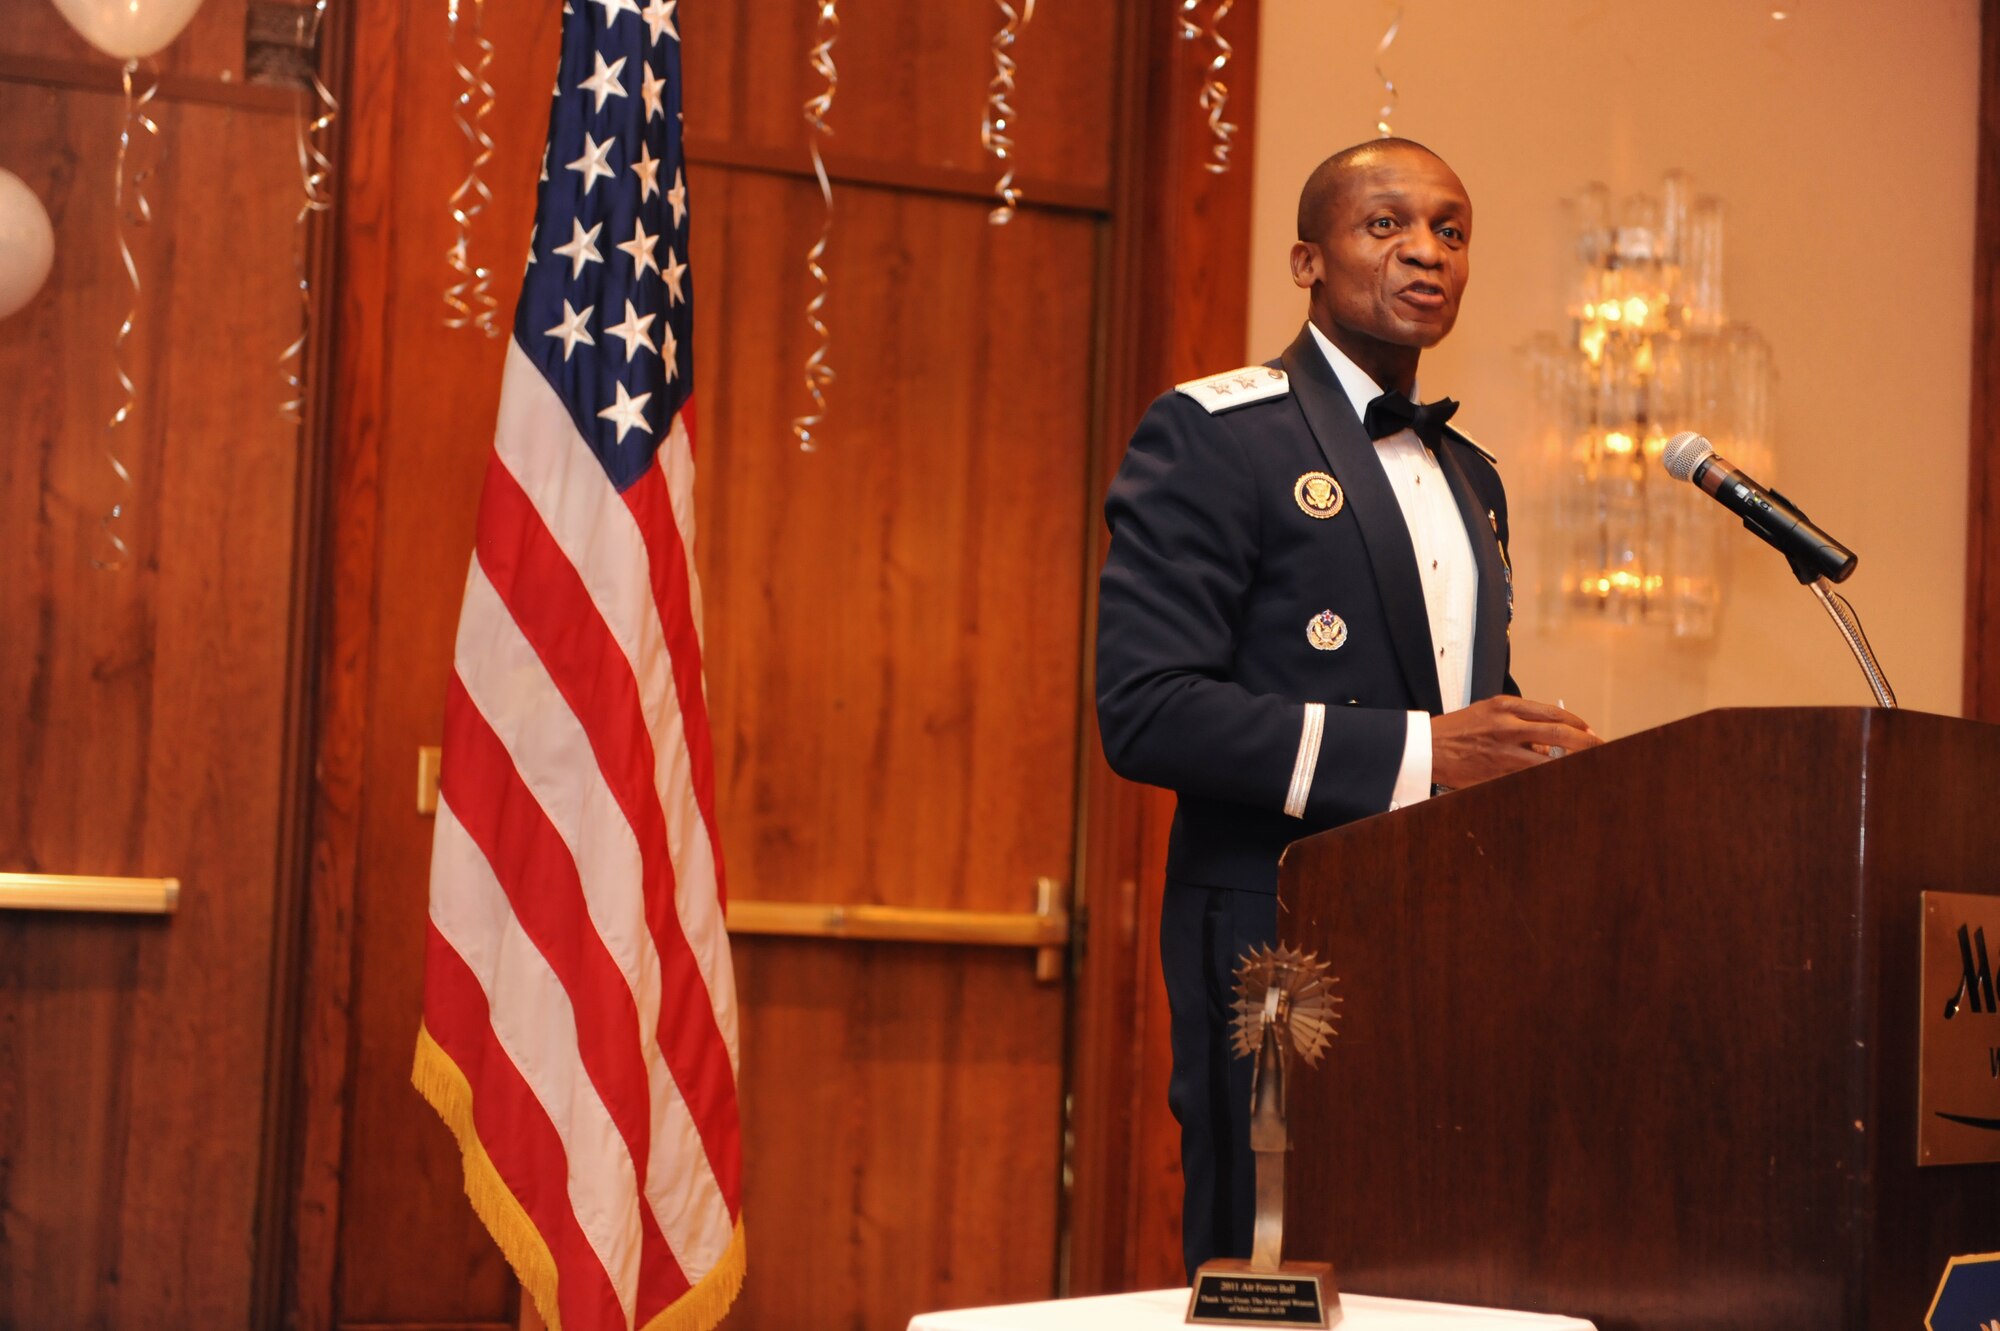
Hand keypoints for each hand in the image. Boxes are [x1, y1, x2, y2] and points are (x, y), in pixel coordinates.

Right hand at [1429, 696, 1601, 790]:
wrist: (1426, 747)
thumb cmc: (1457, 730)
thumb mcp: (1488, 712)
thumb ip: (1518, 720)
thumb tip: (1549, 742)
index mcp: (1505, 707)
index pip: (1553, 715)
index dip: (1577, 725)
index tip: (1590, 732)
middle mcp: (1507, 727)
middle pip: (1560, 735)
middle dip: (1587, 744)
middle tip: (1603, 750)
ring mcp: (1503, 752)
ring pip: (1549, 761)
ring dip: (1571, 765)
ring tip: (1586, 769)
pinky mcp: (1497, 773)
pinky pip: (1530, 777)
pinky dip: (1546, 779)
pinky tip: (1557, 782)